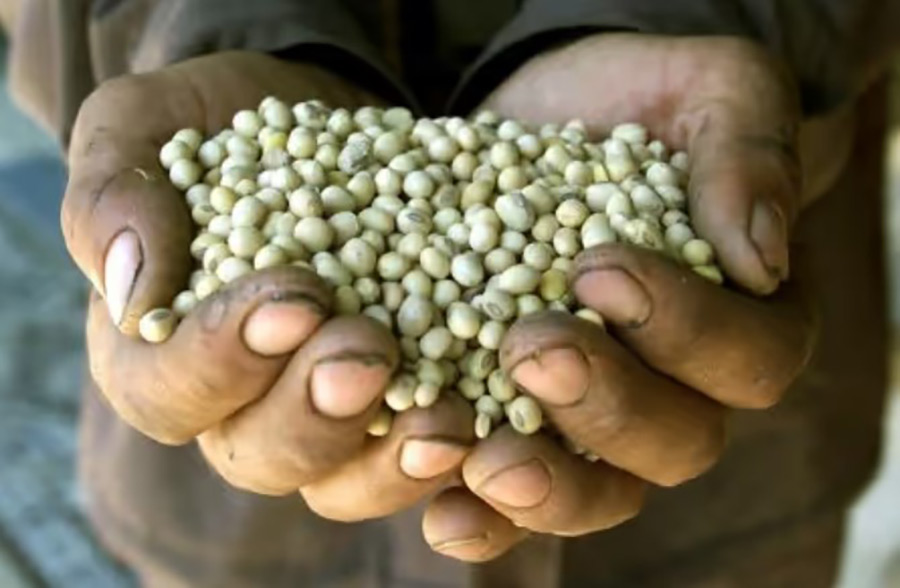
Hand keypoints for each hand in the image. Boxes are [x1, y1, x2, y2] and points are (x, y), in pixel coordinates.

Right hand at [63, 51, 472, 518]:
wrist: (319, 121)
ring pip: (342, 481)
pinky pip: (416, 451)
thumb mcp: (143, 126)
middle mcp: (241, 403)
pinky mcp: (396, 399)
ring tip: (442, 419)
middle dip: (314, 412)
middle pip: (261, 453)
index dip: (222, 359)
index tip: (291, 300)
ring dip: (390, 459)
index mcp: (160, 352)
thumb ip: (113, 196)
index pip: (168, 388)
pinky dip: (450, 448)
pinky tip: (491, 420)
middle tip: (366, 356)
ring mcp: (324, 412)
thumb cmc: (218, 125)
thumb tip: (129, 290)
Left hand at [421, 35, 847, 560]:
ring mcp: (594, 421)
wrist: (552, 117)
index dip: (683, 329)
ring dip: (541, 485)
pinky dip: (481, 514)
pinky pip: (512, 498)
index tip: (599, 267)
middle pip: (674, 444)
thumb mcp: (709, 91)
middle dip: (604, 404)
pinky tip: (441, 506)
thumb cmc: (642, 103)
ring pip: (597, 493)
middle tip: (531, 349)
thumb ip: (746, 152)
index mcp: (744, 322)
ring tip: (480, 458)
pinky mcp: (516, 423)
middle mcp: (678, 390)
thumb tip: (758, 258)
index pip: (748, 359)